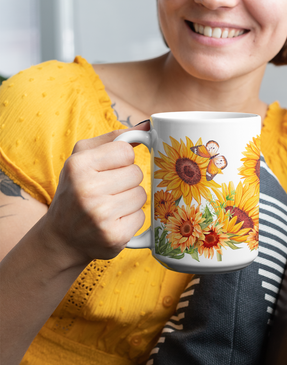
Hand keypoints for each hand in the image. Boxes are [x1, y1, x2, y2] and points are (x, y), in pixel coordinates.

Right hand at [43, 124, 147, 266]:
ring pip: (141, 195)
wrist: (62, 238)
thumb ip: (114, 139)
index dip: (122, 161)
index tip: (108, 170)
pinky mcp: (114, 236)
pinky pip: (142, 217)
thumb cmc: (75, 191)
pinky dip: (131, 219)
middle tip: (107, 191)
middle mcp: (87, 190)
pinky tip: (113, 221)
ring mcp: (101, 215)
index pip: (126, 151)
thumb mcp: (83, 158)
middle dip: (127, 181)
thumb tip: (147, 126)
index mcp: (78, 165)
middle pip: (136, 174)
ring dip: (130, 200)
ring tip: (110, 206)